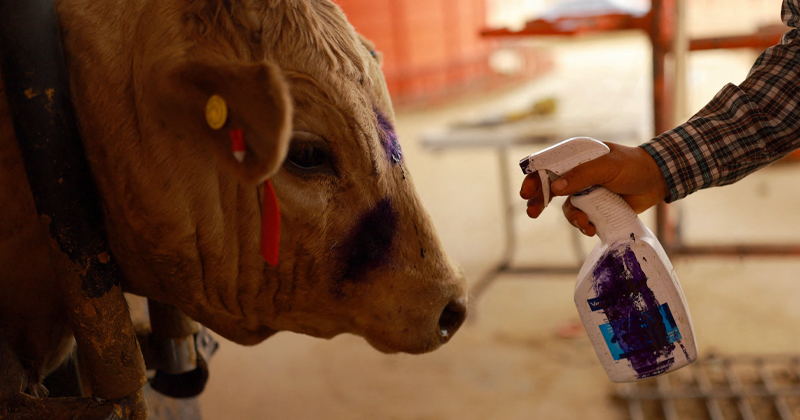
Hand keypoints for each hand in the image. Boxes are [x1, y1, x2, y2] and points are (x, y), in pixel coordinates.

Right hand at [519, 142, 668, 235]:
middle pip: (550, 188)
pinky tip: (592, 228)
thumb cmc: (633, 166)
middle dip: (540, 201)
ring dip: (572, 218)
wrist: (657, 181)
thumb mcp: (607, 166)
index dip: (534, 178)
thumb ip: (581, 175)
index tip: (526, 192)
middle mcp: (576, 174)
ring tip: (585, 224)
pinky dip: (583, 225)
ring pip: (566, 207)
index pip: (548, 165)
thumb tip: (555, 188)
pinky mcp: (594, 207)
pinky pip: (581, 218)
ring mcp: (585, 191)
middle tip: (532, 212)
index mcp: (576, 157)